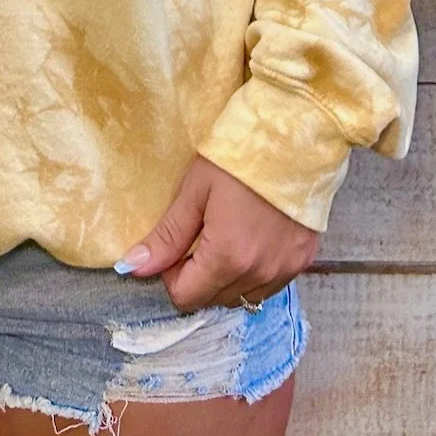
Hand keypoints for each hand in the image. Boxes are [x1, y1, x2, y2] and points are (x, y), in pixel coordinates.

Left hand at [116, 156, 320, 314]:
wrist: (294, 136)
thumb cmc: (238, 156)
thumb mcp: (195, 191)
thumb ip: (167, 236)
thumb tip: (132, 267)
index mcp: (228, 258)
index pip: (187, 298)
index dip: (172, 274)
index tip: (177, 243)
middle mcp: (259, 273)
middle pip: (214, 300)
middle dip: (198, 276)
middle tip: (200, 234)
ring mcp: (286, 269)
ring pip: (243, 296)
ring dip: (227, 278)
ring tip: (228, 235)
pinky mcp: (303, 260)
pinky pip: (270, 284)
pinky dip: (254, 272)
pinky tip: (253, 239)